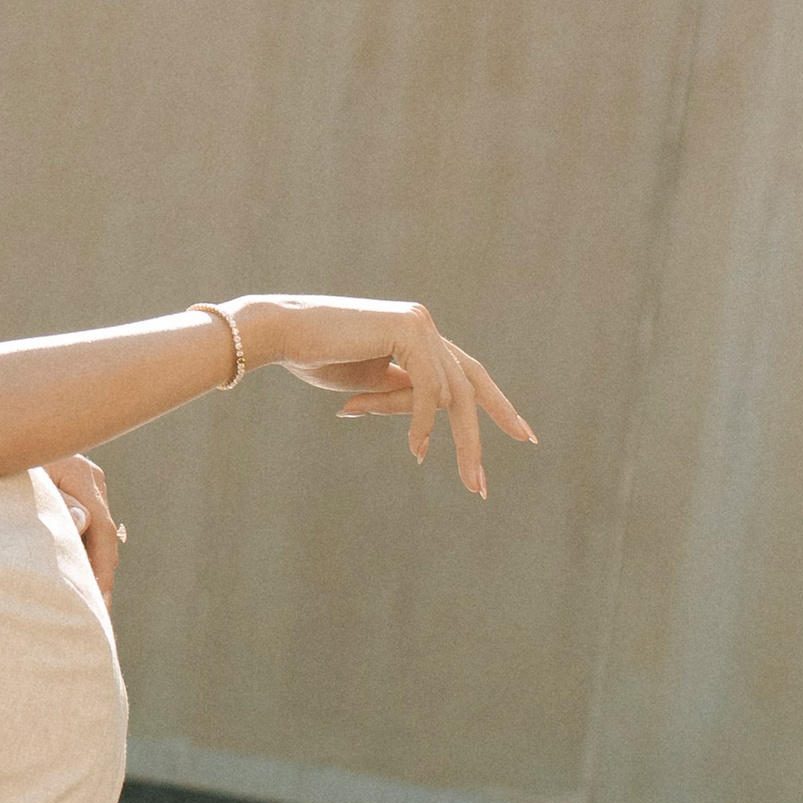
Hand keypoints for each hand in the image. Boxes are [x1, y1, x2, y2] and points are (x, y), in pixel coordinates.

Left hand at [43, 453, 121, 607]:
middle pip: (103, 534)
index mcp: (80, 472)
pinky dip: (81, 554)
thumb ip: (51, 503)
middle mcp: (89, 477)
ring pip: (95, 535)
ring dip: (91, 567)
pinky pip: (84, 530)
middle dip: (101, 575)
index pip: (101, 528)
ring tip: (88, 604)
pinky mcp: (73, 494)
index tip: (96, 598)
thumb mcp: (19, 485)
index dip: (101, 568)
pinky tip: (77, 581)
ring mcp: (84, 485)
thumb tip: (81, 521)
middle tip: (97, 614)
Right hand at [247, 295, 535, 496]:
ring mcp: (418, 323)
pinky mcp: (407, 329)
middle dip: (492, 422)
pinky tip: (417, 449)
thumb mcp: (366, 385)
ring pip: (453, 391)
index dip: (494, 403)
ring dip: (460, 441)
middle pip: (469, 382)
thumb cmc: (314, 357)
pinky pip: (429, 387)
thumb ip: (399, 394)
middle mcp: (424, 325)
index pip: (465, 373)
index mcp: (416, 336)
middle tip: (511, 458)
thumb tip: (427, 423)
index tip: (521, 432)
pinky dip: (425, 423)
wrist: (280, 333)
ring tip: (469, 479)